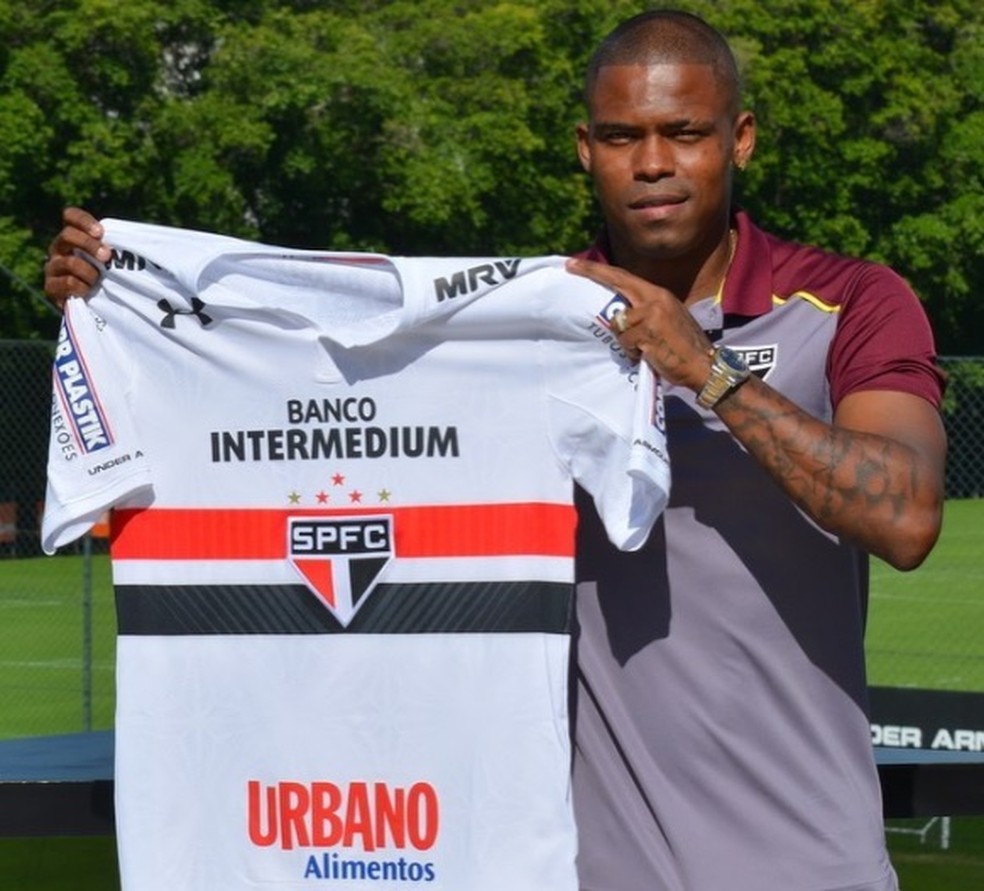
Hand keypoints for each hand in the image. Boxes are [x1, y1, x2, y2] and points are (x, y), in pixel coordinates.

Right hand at [43, 207, 110, 310]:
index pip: (70, 216)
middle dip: (89, 245)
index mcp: (73, 237)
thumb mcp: (110, 261)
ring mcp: (52, 267)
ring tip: (97, 281)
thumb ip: (113, 247)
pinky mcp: (51, 287)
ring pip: (70, 262)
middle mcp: (58, 249)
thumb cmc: (107, 279)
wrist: (93, 308)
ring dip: (90, 273)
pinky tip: (87, 292)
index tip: (100, 232)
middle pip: (67, 235)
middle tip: (106, 256)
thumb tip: (140, 240)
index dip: (83, 221)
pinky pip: (68, 283)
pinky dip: (83, 288)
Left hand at [566, 257, 712, 391]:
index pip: (624, 277)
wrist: (705, 366)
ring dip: (626, 341)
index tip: (577, 263)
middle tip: (570, 266)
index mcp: (659, 295)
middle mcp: (655, 299)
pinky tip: (648, 356)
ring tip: (644, 349)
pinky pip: (625, 342)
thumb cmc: (683, 348)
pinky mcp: (648, 334)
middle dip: (592, 272)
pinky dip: (632, 352)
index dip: (599, 270)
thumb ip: (646, 312)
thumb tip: (619, 315)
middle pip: (617, 282)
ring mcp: (652, 315)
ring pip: (618, 323)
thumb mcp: (667, 319)